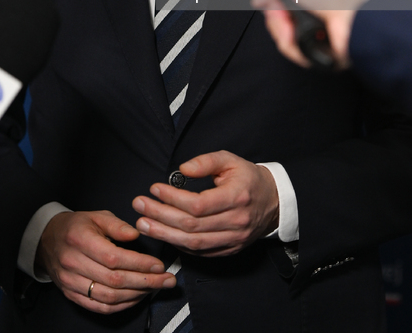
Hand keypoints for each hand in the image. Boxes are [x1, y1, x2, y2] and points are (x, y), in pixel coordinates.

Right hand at [35, 210, 175, 313]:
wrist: (48, 240)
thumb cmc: (76, 226)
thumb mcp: (96, 216)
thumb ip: (117, 225)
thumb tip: (136, 235)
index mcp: (80, 239)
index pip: (114, 258)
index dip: (139, 264)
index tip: (159, 265)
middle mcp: (74, 263)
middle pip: (114, 280)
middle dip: (146, 282)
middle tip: (166, 280)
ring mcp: (71, 283)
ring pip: (109, 297)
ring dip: (136, 295)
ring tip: (155, 288)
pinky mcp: (72, 295)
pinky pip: (100, 307)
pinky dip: (121, 305)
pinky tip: (137, 297)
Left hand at [133, 151, 278, 257]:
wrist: (273, 201)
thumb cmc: (247, 177)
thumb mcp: (229, 160)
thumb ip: (205, 161)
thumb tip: (181, 170)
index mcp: (236, 197)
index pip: (198, 204)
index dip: (173, 198)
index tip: (154, 188)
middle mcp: (235, 222)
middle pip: (191, 225)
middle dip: (160, 216)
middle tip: (139, 206)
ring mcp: (233, 240)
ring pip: (193, 243)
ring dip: (164, 234)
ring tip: (142, 224)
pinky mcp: (229, 250)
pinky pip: (200, 252)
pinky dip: (179, 244)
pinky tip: (163, 234)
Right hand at [254, 0, 377, 68]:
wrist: (360, 15)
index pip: (284, 0)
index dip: (274, 4)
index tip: (271, 3)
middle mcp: (319, 11)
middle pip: (283, 21)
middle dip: (277, 22)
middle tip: (282, 18)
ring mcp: (323, 33)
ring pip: (289, 40)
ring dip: (285, 36)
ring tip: (292, 32)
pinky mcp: (327, 53)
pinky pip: (301, 55)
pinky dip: (297, 50)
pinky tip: (303, 42)